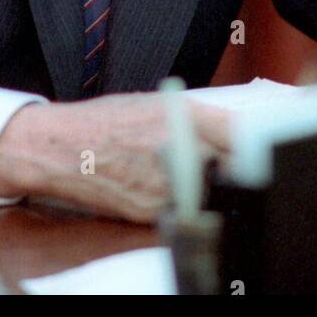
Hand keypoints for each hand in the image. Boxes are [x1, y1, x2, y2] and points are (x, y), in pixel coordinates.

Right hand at [0, 92, 230, 223]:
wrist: (57, 150)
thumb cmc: (103, 122)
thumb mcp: (152, 104)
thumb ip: (195, 117)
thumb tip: (233, 132)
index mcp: (181, 117)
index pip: (239, 135)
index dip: (253, 145)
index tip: (259, 150)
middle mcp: (177, 150)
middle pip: (232, 168)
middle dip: (237, 168)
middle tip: (238, 167)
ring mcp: (165, 185)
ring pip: (211, 193)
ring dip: (213, 188)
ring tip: (200, 178)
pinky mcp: (152, 212)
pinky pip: (184, 209)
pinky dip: (187, 203)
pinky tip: (174, 191)